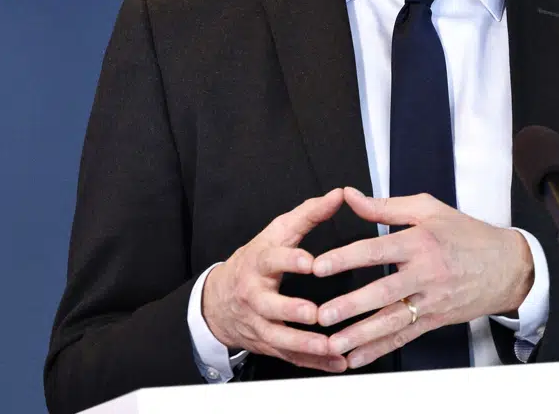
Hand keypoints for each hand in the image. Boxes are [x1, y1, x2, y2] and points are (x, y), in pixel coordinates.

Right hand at [201, 189, 348, 372]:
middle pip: (270, 305)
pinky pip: (290, 356)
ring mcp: (259, 323)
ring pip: (279, 337)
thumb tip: (339, 194)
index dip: (289, 260)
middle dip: (291, 310)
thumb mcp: (275, 234)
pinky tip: (336, 364)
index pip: (271, 259)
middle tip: (314, 313)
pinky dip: (314, 363)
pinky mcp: (268, 344)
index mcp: (259, 263)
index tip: (309, 261)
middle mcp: (255, 295)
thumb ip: (307, 215)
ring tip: (329, 346)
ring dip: (304, 344)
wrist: (219, 300)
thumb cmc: (256, 261)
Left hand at [313, 187, 533, 368]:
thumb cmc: (465, 234)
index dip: (346, 258)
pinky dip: (379, 349)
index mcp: (419, 242)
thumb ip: (385, 206)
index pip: (376, 251)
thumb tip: (349, 196)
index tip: (318, 266)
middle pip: (382, 292)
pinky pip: (404, 337)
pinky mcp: (435, 320)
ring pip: (392, 321)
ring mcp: (431, 301)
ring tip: (333, 344)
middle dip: (350, 305)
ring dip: (361, 335)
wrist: (507, 267)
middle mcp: (424, 274)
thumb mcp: (428, 209)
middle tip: (322, 314)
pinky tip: (357, 358)